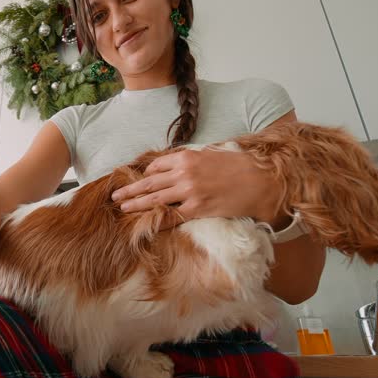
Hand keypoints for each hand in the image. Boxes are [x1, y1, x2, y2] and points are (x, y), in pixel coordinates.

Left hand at [111, 148, 283, 228]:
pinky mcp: (198, 209)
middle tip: (116, 196)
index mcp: (186, 157)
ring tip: (122, 209)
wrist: (261, 180)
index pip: (156, 166)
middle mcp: (183, 173)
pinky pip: (172, 217)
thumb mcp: (212, 153)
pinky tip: (147, 224)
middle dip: (130, 190)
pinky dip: (158, 221)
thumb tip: (178, 164)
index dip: (144, 175)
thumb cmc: (240, 165)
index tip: (137, 181)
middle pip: (149, 183)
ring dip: (136, 205)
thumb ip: (193, 159)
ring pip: (155, 200)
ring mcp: (189, 192)